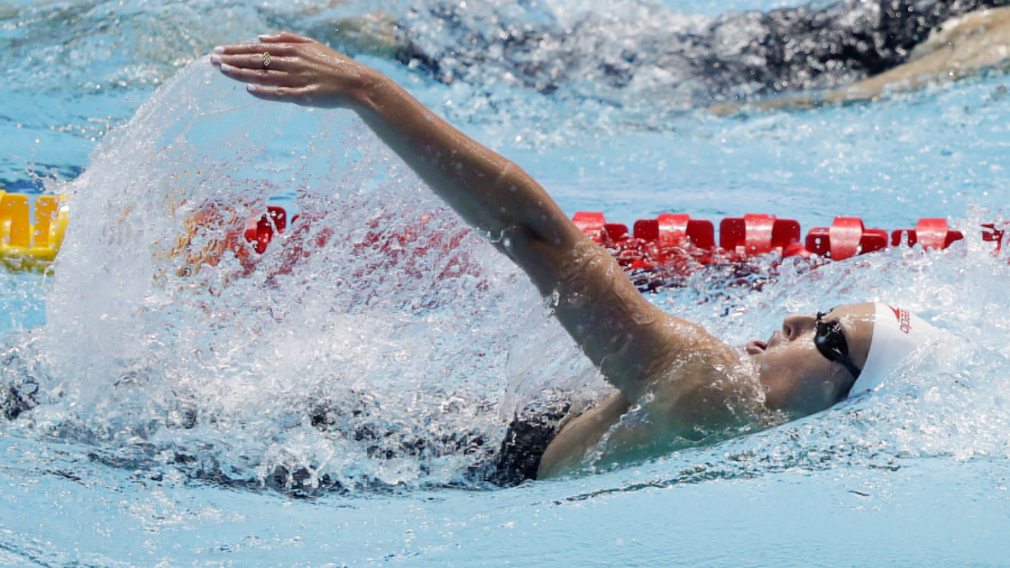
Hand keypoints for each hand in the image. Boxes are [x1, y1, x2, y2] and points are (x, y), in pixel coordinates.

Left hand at [211, 31, 377, 107]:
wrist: (357, 83)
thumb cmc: (334, 64)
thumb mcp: (311, 44)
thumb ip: (285, 38)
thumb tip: (259, 37)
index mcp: (292, 49)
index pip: (258, 49)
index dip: (236, 50)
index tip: (218, 51)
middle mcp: (292, 62)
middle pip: (257, 60)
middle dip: (232, 60)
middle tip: (211, 60)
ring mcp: (298, 78)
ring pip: (264, 75)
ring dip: (242, 73)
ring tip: (222, 71)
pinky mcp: (305, 95)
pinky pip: (281, 93)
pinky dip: (265, 91)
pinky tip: (249, 89)